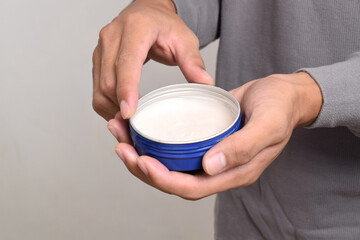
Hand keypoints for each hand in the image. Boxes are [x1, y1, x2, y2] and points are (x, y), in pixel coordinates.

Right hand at [92, 0, 213, 120]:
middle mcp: (112, 37)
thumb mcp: (184, 39)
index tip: (129, 112)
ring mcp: (101, 49)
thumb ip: (193, 62)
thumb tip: (205, 84)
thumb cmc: (164, 24)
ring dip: (112, 109)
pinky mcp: (98, 60)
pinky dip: (107, 105)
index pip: (126, 61)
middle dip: (120, 107)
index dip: (126, 89)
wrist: (147, 12)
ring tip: (130, 124)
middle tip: (136, 128)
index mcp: (135, 28)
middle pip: (109, 80)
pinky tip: (122, 112)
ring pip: (100, 88)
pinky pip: (97, 89)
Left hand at [110, 72, 321, 199]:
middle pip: (175, 180)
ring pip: (171, 164)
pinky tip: (139, 129)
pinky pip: (176, 146)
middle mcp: (219, 169)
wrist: (283, 94)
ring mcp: (211, 155)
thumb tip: (210, 167)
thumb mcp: (268, 124)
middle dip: (144, 169)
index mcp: (234, 173)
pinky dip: (155, 141)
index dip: (165, 180)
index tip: (142, 161)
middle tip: (122, 148)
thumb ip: (243, 147)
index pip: (193, 187)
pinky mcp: (204, 139)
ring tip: (121, 137)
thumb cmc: (279, 108)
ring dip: (144, 155)